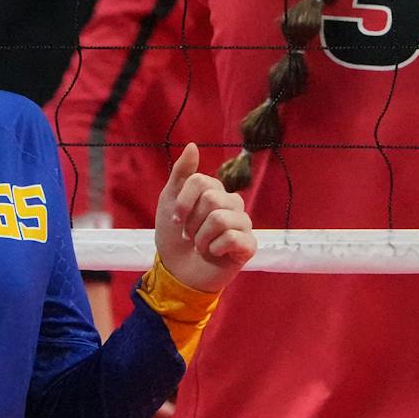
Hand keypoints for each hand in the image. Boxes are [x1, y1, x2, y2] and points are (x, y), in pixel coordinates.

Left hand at [154, 144, 254, 292]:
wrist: (177, 272)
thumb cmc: (174, 236)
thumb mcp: (169, 201)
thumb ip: (181, 174)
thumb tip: (193, 145)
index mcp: (216, 191)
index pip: (201, 181)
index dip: (183, 201)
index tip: (176, 219)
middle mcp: (233, 204)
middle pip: (212, 199)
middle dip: (192, 222)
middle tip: (190, 235)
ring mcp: (243, 225)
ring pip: (220, 219)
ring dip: (201, 238)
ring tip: (201, 246)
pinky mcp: (249, 245)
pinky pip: (232, 238)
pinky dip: (214, 249)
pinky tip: (215, 254)